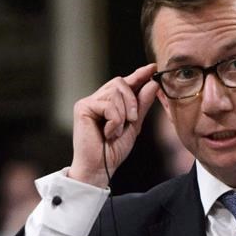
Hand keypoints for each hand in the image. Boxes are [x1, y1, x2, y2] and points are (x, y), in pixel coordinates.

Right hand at [70, 64, 158, 186]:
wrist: (99, 167)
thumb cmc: (113, 150)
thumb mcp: (134, 125)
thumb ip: (141, 105)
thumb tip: (152, 83)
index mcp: (109, 102)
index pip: (125, 83)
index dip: (139, 74)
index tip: (152, 68)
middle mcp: (97, 98)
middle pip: (120, 82)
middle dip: (132, 101)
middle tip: (132, 120)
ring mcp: (88, 102)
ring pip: (116, 93)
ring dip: (123, 114)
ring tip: (115, 131)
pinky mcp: (83, 107)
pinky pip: (109, 105)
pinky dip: (115, 121)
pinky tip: (108, 133)